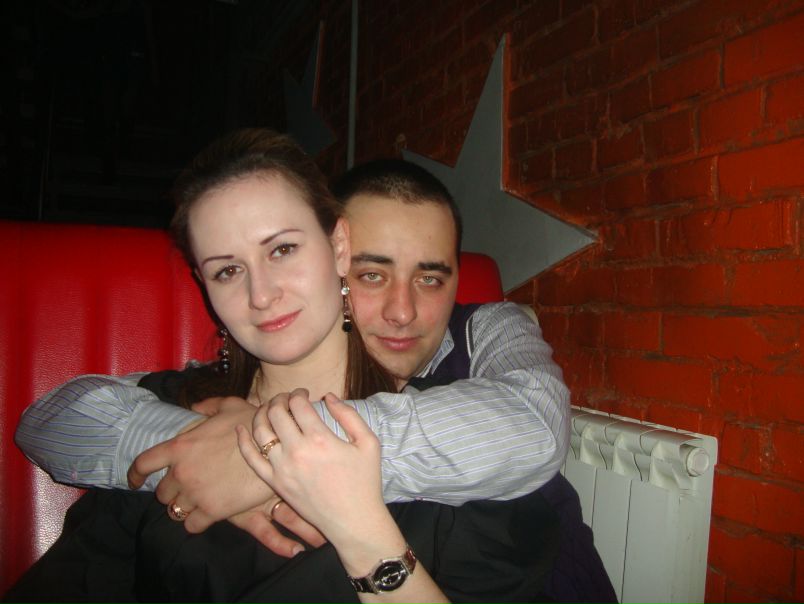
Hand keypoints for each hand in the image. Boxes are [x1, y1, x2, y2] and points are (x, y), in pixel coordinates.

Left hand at [127, 396, 312, 555]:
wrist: (276, 448)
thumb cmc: (254, 424)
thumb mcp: (231, 405)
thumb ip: (209, 406)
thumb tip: (195, 406)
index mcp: (182, 446)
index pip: (144, 463)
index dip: (135, 474)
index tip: (134, 481)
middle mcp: (182, 472)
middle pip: (162, 492)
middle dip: (172, 490)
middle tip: (188, 487)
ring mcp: (196, 493)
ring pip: (175, 510)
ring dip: (184, 507)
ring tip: (198, 502)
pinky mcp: (213, 511)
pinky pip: (191, 525)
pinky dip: (195, 522)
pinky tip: (206, 516)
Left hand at [237, 389, 386, 549]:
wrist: (353, 521)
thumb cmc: (365, 482)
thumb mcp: (368, 443)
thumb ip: (348, 415)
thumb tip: (328, 396)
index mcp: (320, 439)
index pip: (298, 404)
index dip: (299, 393)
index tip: (305, 394)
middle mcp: (297, 451)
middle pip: (276, 412)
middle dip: (280, 399)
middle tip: (287, 399)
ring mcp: (282, 468)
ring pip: (260, 431)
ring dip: (262, 413)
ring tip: (270, 409)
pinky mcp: (275, 483)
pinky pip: (251, 458)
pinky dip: (243, 440)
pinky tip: (241, 428)